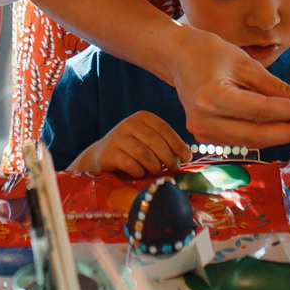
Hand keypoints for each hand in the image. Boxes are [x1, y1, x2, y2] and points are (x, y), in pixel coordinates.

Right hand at [68, 112, 190, 175]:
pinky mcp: (109, 152)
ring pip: (144, 154)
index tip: (187, 158)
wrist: (102, 155)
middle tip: (174, 169)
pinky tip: (140, 173)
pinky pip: (130, 164)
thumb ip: (165, 144)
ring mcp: (117, 137)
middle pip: (155, 142)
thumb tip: (187, 156)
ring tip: (158, 172)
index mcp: (142, 117)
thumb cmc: (132, 149)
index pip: (164, 129)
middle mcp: (129, 123)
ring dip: (155, 166)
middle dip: (168, 158)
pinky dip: (139, 172)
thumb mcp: (148, 141)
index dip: (177, 144)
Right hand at [168, 26, 289, 148]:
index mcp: (212, 97)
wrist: (177, 57)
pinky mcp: (206, 137)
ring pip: (253, 141)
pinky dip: (267, 133)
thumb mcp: (245, 63)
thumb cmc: (209, 52)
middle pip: (259, 134)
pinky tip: (286, 125)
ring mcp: (202, 132)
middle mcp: (204, 121)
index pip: (262, 111)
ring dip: (283, 134)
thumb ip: (277, 87)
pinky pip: (244, 139)